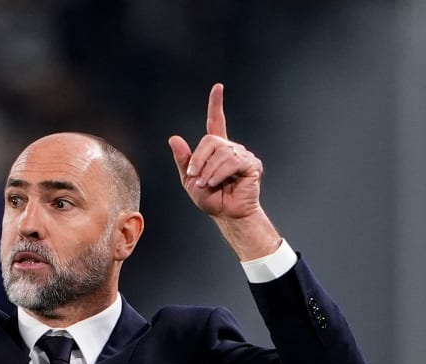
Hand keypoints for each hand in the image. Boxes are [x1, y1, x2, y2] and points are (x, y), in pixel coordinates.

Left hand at [167, 84, 279, 260]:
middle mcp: (231, 148)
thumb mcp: (189, 179)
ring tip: (206, 183)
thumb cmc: (211, 198)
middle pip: (211, 140)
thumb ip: (183, 159)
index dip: (216, 104)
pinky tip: (215, 182)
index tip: (218, 88)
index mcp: (216, 149)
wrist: (227, 214)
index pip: (216, 121)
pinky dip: (219, 173)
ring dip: (208, 170)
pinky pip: (231, 162)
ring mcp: (242, 154)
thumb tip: (174, 138)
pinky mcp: (251, 164)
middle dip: (199, 159)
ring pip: (220, 152)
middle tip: (195, 177)